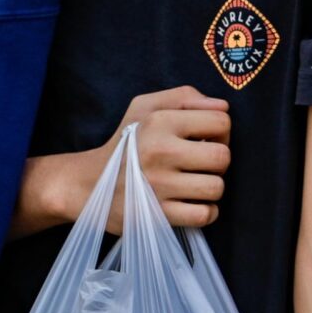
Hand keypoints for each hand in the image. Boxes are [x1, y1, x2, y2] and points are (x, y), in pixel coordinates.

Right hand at [32, 87, 231, 233]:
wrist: (88, 184)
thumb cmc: (124, 143)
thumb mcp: (144, 107)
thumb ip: (184, 97)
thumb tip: (222, 106)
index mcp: (159, 121)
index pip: (221, 122)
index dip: (220, 131)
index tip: (204, 139)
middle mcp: (160, 151)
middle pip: (223, 157)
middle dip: (218, 161)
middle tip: (200, 164)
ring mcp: (160, 186)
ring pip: (216, 187)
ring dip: (211, 188)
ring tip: (194, 184)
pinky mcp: (159, 215)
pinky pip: (204, 215)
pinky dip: (205, 212)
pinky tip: (191, 204)